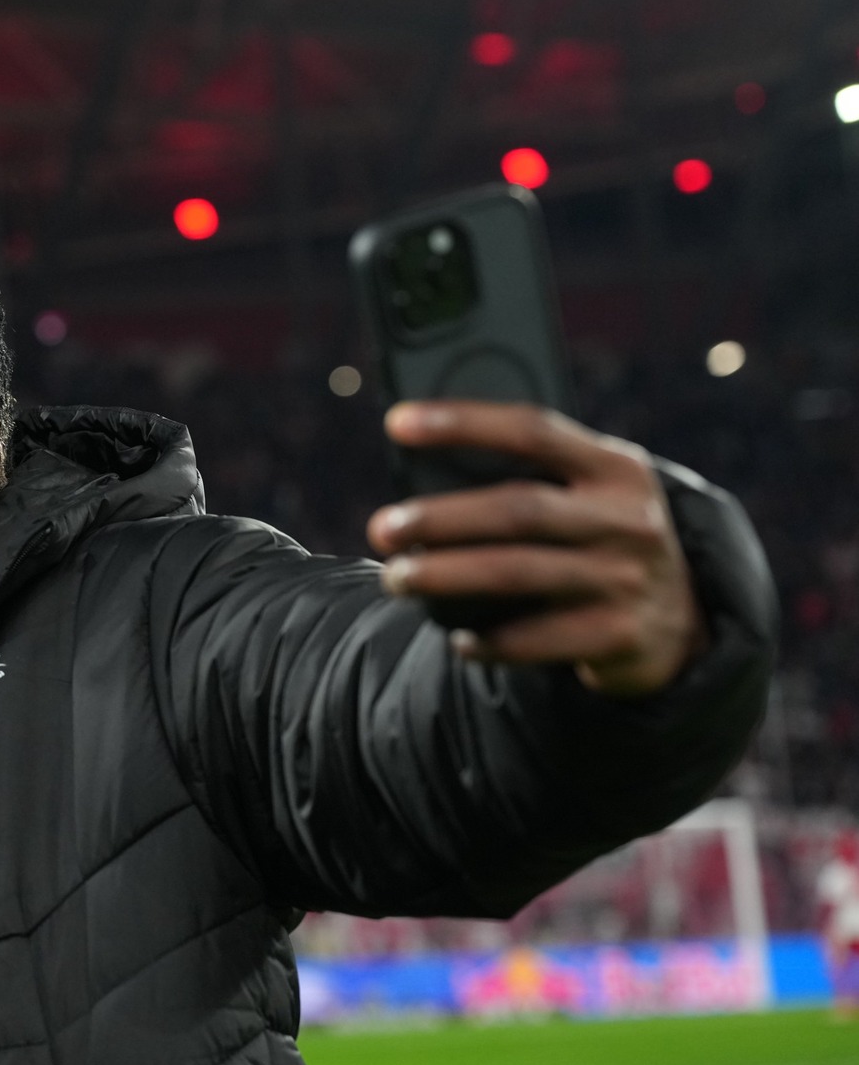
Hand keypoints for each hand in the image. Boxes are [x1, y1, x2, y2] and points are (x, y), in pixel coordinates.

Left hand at [366, 402, 706, 696]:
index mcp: (617, 467)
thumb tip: (421, 476)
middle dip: (441, 517)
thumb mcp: (588, 494)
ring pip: (518, 572)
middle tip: (382, 528)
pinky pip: (538, 639)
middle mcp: (629, 519)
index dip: (463, 422)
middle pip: (518, 509)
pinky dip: (490, 641)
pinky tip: (457, 641)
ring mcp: (628, 579)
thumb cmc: (600, 537)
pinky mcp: (621, 635)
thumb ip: (530, 477)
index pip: (533, 431)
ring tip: (395, 578)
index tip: (396, 422)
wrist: (682, 616)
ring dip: (446, 576)